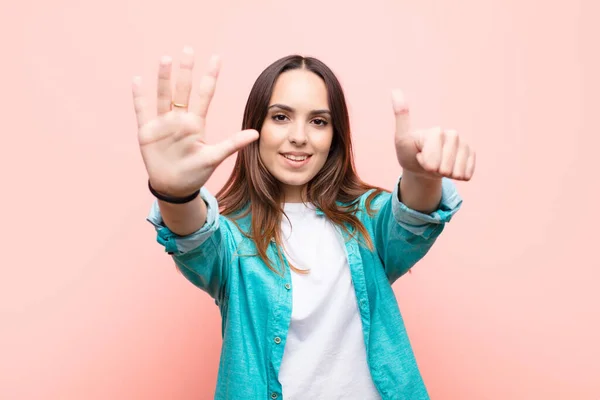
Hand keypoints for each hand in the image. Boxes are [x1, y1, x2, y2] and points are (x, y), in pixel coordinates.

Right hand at [132, 46, 258, 196]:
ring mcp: (163, 124)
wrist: (174, 187)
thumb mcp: (215, 157)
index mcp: (195, 123)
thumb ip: (233, 144)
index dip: (210, 77)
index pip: (205, 95)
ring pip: (163, 96)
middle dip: (185, 70)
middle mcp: (179, 119)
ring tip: (166, 59)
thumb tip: (256, 133)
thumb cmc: (196, 172)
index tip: (216, 58)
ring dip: (164, 79)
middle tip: (188, 49)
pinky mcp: (147, 132)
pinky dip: (140, 97)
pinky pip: (142, 111)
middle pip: (183, 90)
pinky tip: (138, 80)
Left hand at [391, 90, 475, 180]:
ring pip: (458, 172)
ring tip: (438, 166)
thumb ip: (402, 117)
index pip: (433, 160)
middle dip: (435, 171)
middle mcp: (452, 135)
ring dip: (446, 175)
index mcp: (436, 131)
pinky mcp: (471, 154)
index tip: (419, 156)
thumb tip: (395, 90)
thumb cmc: (409, 152)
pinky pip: (467, 174)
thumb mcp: (401, 138)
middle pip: (446, 167)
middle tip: (427, 163)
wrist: (421, 166)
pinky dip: (457, 176)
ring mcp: (464, 144)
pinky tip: (451, 169)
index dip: (425, 164)